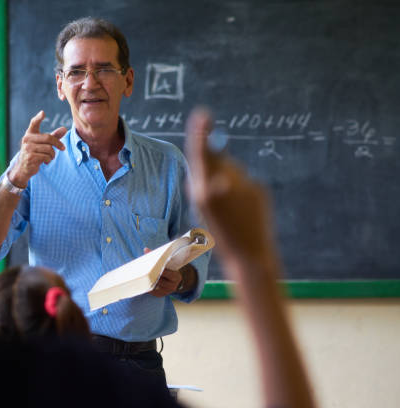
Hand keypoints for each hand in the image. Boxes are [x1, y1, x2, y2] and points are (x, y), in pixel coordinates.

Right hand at [8, 110, 66, 186]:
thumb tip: (64, 129)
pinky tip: (45, 162)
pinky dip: (49, 160)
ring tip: (50, 157)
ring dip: (53, 155)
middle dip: (58, 144)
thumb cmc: (35, 153)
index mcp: (29, 134)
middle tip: (63, 148)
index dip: (38, 118)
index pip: (34, 123)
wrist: (23, 168)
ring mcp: (27, 148)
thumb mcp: (43, 144)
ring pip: (49, 149)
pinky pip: (46, 157)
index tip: (43, 113)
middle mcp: (27, 139)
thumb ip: (54, 136)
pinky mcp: (30, 157)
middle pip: (48, 138)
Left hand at [144, 247, 181, 296]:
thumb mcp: (166, 263)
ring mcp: (167, 292)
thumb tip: (145, 249)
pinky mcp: (161, 295)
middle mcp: (173, 286)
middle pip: (159, 280)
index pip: (166, 273)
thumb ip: (157, 256)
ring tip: (141, 276)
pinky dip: (147, 287)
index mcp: (176, 276)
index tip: (150, 266)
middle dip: (151, 275)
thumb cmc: (169, 270)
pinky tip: (142, 282)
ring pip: (155, 286)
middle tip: (142, 271)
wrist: (174, 281)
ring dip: (148, 281)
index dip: (158, 269)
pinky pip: (152, 291)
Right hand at [185, 107, 275, 273]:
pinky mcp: (259, 189)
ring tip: (233, 207)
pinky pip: (247, 180)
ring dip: (231, 179)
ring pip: (233, 169)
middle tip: (219, 195)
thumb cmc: (221, 234)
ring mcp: (242, 186)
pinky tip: (246, 209)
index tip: (202, 114)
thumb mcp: (202, 209)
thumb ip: (204, 182)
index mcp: (202, 192)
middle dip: (216, 167)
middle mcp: (222, 185)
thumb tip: (216, 156)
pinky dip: (244, 190)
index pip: (200, 154)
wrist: (248, 255)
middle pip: (217, 160)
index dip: (199, 133)